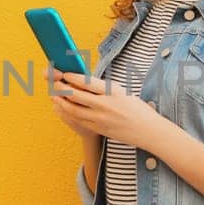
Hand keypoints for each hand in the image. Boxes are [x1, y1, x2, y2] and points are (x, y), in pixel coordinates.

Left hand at [47, 69, 167, 150]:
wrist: (148, 131)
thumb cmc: (137, 109)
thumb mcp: (122, 92)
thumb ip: (103, 88)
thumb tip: (83, 82)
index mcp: (113, 92)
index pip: (87, 82)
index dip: (72, 77)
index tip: (66, 74)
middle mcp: (105, 105)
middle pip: (76, 95)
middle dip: (62, 89)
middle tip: (56, 84)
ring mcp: (101, 119)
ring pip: (73, 109)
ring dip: (61, 102)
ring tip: (55, 96)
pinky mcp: (99, 129)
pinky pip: (78, 120)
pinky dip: (68, 113)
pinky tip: (63, 109)